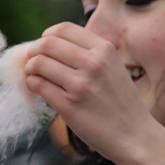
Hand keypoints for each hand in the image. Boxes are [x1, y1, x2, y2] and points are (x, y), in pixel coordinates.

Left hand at [24, 23, 164, 164]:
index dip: (47, 36)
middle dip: (33, 51)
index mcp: (104, 49)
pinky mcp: (68, 105)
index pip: (63, 29)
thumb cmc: (120, 102)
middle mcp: (92, 63)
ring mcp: (80, 84)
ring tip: (33, 75)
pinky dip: (31, 83)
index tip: (44, 47)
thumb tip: (51, 43)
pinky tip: (36, 88)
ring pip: (38, 63)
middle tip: (32, 61)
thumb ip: (89, 53)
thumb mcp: (114, 66)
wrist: (134, 135)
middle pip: (47, 43)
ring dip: (30, 68)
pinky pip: (38, 84)